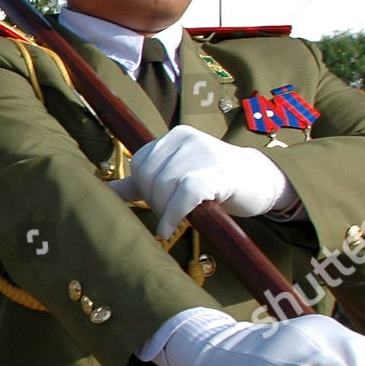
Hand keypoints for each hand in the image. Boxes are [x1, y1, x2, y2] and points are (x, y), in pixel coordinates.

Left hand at [109, 125, 295, 238]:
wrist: (261, 183)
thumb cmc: (215, 182)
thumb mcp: (177, 176)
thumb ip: (142, 183)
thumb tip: (103, 191)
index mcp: (175, 137)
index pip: (140, 164)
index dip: (143, 188)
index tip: (158, 203)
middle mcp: (187, 139)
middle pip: (149, 175)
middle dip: (154, 200)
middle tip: (169, 214)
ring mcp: (203, 154)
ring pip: (164, 186)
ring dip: (164, 209)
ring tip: (176, 218)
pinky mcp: (217, 173)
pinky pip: (183, 195)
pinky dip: (173, 215)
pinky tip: (169, 228)